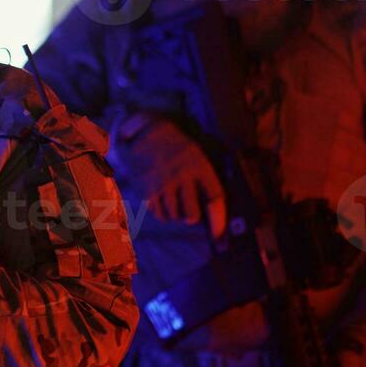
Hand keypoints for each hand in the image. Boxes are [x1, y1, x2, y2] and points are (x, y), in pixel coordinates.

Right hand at [109, 111, 226, 238]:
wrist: (146, 130)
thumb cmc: (176, 146)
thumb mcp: (196, 154)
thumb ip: (205, 179)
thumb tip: (216, 214)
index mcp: (200, 165)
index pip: (215, 198)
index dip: (218, 220)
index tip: (219, 237)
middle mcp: (183, 175)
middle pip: (191, 215)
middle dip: (189, 216)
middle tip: (186, 212)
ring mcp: (163, 182)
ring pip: (173, 215)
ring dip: (173, 213)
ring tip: (171, 202)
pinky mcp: (147, 187)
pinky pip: (157, 212)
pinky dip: (159, 212)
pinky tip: (159, 201)